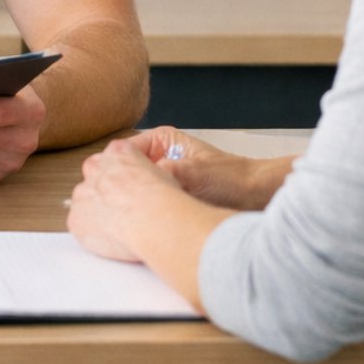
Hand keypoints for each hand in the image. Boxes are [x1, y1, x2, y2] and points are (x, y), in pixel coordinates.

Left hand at [66, 138, 183, 261]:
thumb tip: (146, 183)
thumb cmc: (163, 199)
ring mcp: (82, 193)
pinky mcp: (76, 218)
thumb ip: (145, 172)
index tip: (128, 188)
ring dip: (97, 211)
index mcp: (118, 151)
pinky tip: (112, 236)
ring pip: (85, 201)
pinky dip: (93, 232)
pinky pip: (81, 224)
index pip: (112, 157)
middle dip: (105, 190)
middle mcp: (96, 168)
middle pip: (94, 176)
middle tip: (123, 207)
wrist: (154, 221)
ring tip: (120, 225)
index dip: (121, 175)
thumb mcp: (162, 172)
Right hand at [125, 126, 270, 209]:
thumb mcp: (191, 174)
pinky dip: (146, 213)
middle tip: (120, 206)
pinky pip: (148, 204)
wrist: (254, 196)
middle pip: (126, 172)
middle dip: (122, 188)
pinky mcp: (170, 197)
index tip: (108, 189)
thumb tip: (135, 183)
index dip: (113, 171)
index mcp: (161, 140)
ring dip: (135, 203)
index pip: (120, 152)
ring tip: (136, 215)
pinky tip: (147, 223)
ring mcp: (163, 177)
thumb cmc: (231, 179)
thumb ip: (162, 173)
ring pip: (136, 190)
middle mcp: (159, 156)